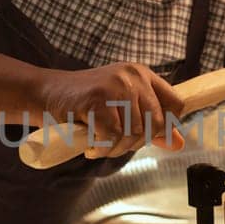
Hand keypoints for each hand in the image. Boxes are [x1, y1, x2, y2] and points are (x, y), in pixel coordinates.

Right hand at [36, 63, 185, 157]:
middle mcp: (134, 76)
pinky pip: (113, 136)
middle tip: (113, 143)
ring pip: (134, 133)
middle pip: (156, 124)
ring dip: (116, 148)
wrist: (46, 94)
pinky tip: (91, 145)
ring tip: (100, 144)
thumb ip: (150, 126)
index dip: (165, 127)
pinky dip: (102, 148)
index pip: (176, 104)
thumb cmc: (85, 105)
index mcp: (143, 75)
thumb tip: (178, 144)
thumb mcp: (122, 111)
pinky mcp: (98, 98)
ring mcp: (116, 85)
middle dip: (135, 143)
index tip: (143, 136)